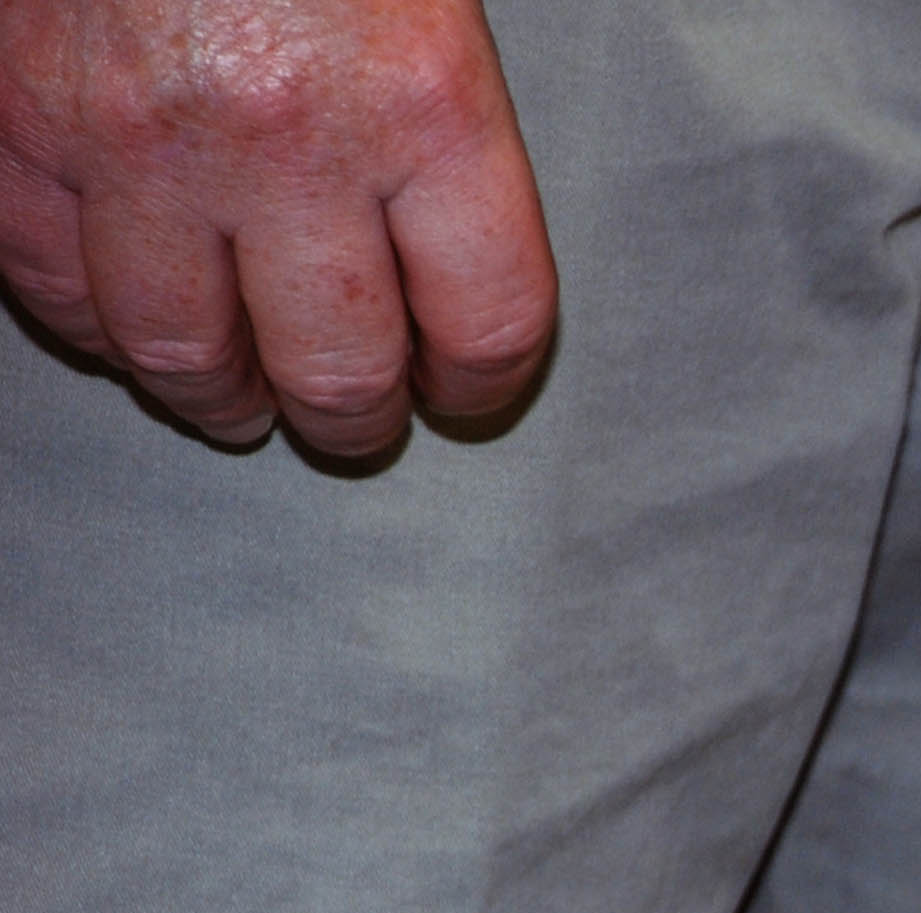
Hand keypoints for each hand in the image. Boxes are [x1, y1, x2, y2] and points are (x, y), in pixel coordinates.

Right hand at [0, 0, 555, 454]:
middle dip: (353, 418)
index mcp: (423, 100)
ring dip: (216, 395)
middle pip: (339, 367)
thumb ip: (434, 110)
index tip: (466, 391)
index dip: (482, 382)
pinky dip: (88, 321)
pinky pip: (49, 279)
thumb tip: (443, 248)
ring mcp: (136, 139)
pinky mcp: (14, 120)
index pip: (490, 320)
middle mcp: (284, 139)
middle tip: (352, 422)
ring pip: (180, 351)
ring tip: (235, 398)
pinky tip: (122, 324)